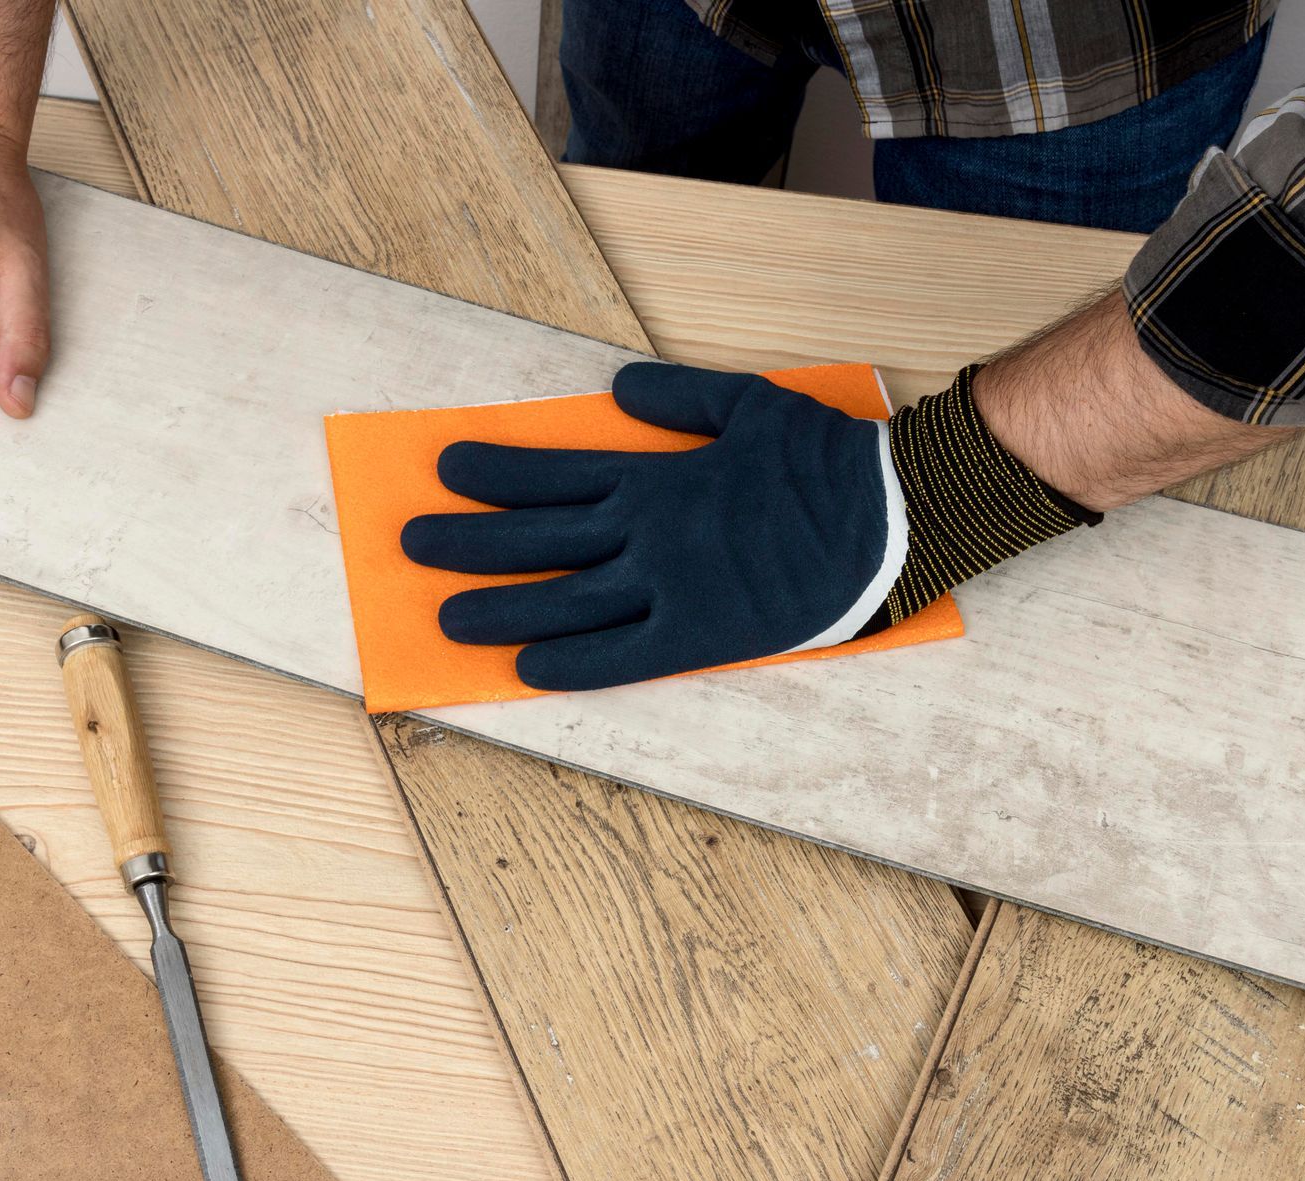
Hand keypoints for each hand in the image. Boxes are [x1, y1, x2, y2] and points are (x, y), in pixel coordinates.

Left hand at [400, 364, 909, 690]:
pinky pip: (620, 656)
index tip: (445, 466)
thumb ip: (677, 398)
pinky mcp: (700, 634)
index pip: (555, 473)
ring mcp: (671, 586)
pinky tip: (522, 667)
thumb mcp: (748, 405)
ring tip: (445, 613)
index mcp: (658, 474)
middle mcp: (650, 530)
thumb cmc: (826, 458)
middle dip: (468, 539)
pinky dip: (570, 661)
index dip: (495, 472)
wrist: (893, 514)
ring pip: (563, 599)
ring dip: (498, 605)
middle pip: (539, 538)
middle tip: (411, 543)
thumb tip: (616, 389)